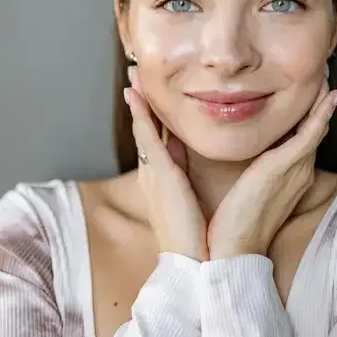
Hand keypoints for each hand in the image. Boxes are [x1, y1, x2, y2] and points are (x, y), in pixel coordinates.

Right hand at [124, 66, 208, 260]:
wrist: (198, 263)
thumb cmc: (202, 236)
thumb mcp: (193, 198)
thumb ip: (193, 174)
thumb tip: (197, 152)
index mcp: (164, 179)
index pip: (158, 138)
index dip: (154, 113)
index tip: (151, 91)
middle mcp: (153, 173)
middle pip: (147, 128)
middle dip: (142, 101)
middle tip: (137, 73)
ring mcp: (153, 173)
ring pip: (144, 128)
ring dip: (139, 100)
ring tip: (134, 74)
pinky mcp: (159, 175)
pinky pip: (147, 138)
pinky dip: (140, 115)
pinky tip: (136, 95)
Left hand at [206, 80, 336, 258]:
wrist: (230, 251)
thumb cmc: (231, 223)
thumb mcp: (241, 188)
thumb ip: (244, 168)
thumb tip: (232, 149)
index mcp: (285, 174)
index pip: (300, 136)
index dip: (307, 112)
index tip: (307, 88)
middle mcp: (296, 170)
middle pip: (313, 127)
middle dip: (318, 99)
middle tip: (321, 70)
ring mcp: (295, 168)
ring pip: (315, 126)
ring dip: (322, 98)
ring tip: (325, 71)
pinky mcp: (286, 167)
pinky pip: (310, 134)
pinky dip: (321, 114)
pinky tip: (330, 96)